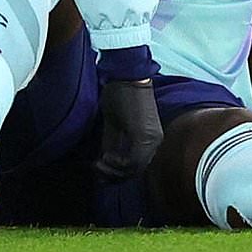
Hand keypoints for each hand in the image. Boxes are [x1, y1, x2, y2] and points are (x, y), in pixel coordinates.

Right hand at [96, 52, 162, 180]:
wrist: (126, 76)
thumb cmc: (120, 94)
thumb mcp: (115, 124)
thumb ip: (113, 143)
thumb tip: (104, 161)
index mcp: (151, 138)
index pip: (136, 166)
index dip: (116, 172)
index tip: (98, 168)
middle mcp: (155, 141)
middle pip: (136, 171)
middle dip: (113, 175)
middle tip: (96, 170)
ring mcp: (152, 140)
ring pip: (134, 169)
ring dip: (112, 171)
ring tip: (97, 164)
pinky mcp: (144, 137)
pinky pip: (132, 162)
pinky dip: (116, 164)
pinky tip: (103, 158)